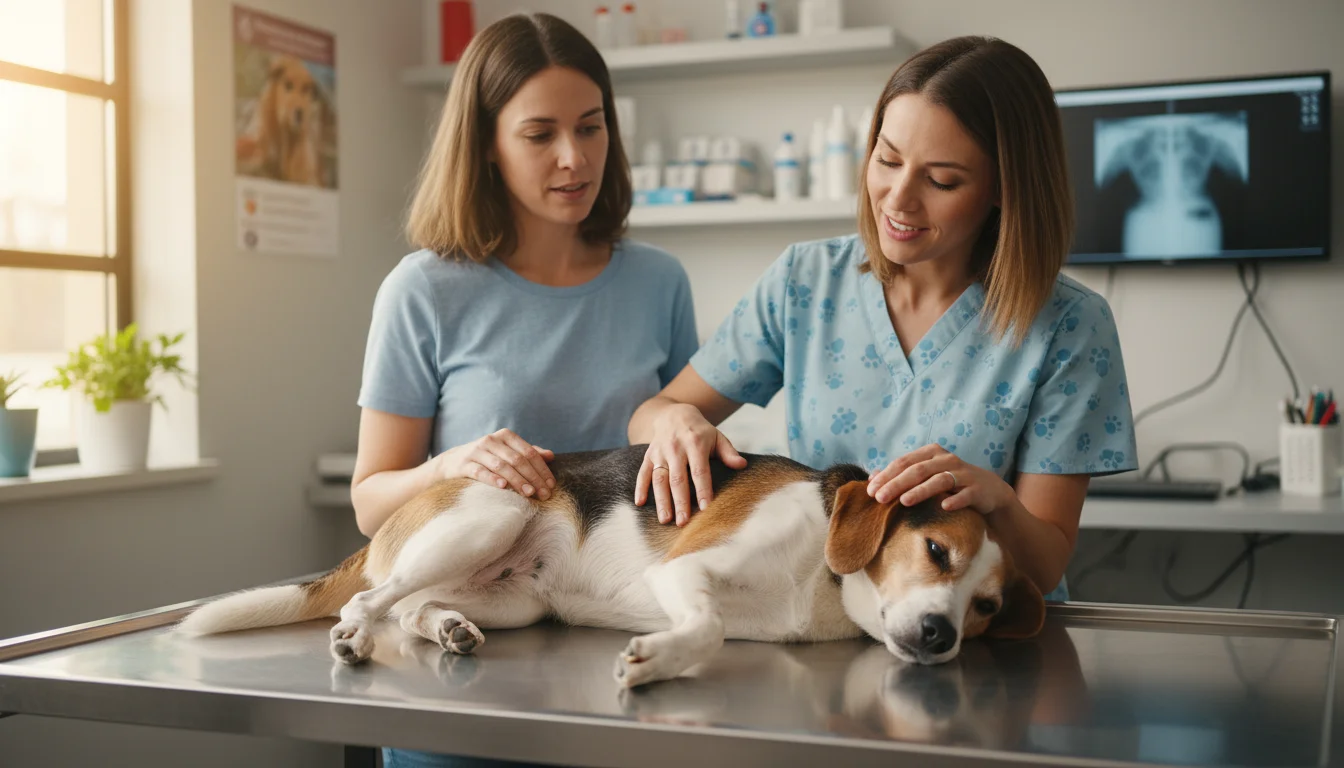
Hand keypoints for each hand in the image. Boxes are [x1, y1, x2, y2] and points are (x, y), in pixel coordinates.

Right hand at [437, 429, 554, 499]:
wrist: (452, 462)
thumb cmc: (486, 458)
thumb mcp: (507, 452)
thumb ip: (527, 453)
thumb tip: (551, 456)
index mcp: (505, 436)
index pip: (529, 452)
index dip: (542, 469)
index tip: (551, 485)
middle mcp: (491, 440)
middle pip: (517, 459)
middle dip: (533, 477)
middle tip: (543, 494)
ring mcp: (477, 451)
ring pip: (501, 466)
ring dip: (517, 480)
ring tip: (529, 493)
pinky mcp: (464, 464)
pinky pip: (480, 472)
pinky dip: (492, 479)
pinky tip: (503, 487)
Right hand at [634, 403, 746, 525]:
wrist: (675, 414)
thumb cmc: (700, 431)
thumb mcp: (717, 437)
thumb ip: (729, 452)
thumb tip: (742, 465)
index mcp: (696, 444)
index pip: (700, 471)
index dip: (703, 490)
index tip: (706, 509)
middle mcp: (676, 448)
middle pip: (678, 479)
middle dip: (680, 502)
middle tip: (683, 523)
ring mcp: (660, 452)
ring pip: (660, 479)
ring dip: (661, 500)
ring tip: (664, 519)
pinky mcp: (649, 456)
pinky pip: (643, 472)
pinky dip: (640, 487)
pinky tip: (640, 503)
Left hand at [866, 444, 1014, 513]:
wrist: (989, 491)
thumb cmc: (950, 483)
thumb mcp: (926, 475)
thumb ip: (901, 475)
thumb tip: (872, 477)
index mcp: (931, 453)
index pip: (904, 462)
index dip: (886, 476)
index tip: (870, 491)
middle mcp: (946, 460)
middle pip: (918, 470)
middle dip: (897, 484)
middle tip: (880, 498)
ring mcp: (963, 473)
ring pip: (939, 480)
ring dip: (921, 491)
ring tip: (904, 501)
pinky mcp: (977, 489)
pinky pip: (965, 494)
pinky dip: (955, 500)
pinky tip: (944, 507)